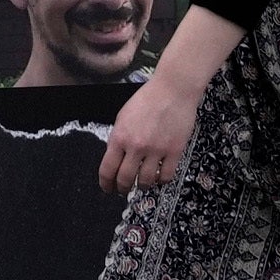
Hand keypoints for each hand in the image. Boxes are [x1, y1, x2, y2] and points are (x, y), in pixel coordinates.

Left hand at [99, 67, 200, 192]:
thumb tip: (115, 158)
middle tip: (122, 190)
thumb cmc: (148, 98)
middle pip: (124, 179)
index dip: (105, 184)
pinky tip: (158, 177)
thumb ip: (118, 138)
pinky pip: (166, 176)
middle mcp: (136, 146)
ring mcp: (156, 149)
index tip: (107, 188)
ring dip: (141, 186)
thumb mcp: (123, 116)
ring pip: (145, 181)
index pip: (107, 169)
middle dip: (121, 189)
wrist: (173, 89)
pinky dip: (160, 181)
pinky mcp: (174, 151)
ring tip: (141, 184)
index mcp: (119, 136)